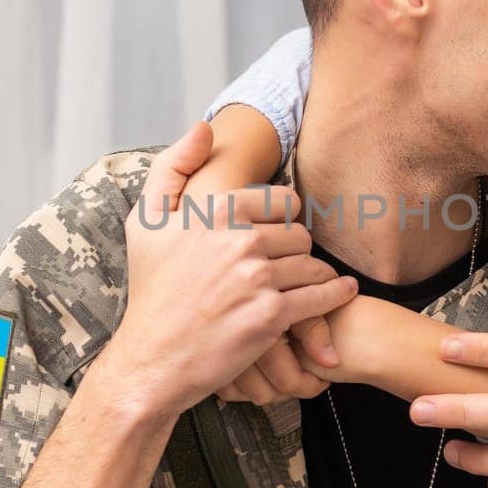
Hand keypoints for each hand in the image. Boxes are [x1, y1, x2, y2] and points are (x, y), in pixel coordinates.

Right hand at [103, 123, 358, 415]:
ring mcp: (257, 278)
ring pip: (312, 264)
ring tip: (310, 284)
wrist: (152, 359)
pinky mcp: (271, 316)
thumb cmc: (151, 291)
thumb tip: (204, 128)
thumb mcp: (146, 221)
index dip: (283, 219)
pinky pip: (321, 296)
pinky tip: (341, 293)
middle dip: (297, 250)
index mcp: (216, 210)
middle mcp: (239, 239)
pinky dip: (336, 294)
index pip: (281, 200)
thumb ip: (173, 167)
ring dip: (315, 275)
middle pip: (299, 234)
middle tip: (289, 266)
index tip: (278, 235)